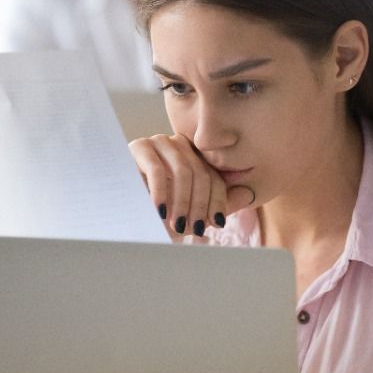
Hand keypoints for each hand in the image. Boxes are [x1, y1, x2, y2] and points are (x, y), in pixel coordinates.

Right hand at [128, 133, 254, 240]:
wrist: (123, 214)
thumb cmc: (158, 213)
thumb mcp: (192, 210)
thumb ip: (220, 202)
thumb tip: (249, 194)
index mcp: (194, 157)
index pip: (214, 177)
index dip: (217, 203)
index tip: (215, 225)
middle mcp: (179, 145)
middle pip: (201, 175)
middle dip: (198, 206)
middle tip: (193, 230)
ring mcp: (159, 142)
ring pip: (183, 172)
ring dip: (182, 203)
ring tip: (178, 225)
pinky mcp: (138, 147)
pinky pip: (157, 170)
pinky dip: (161, 193)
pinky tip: (160, 212)